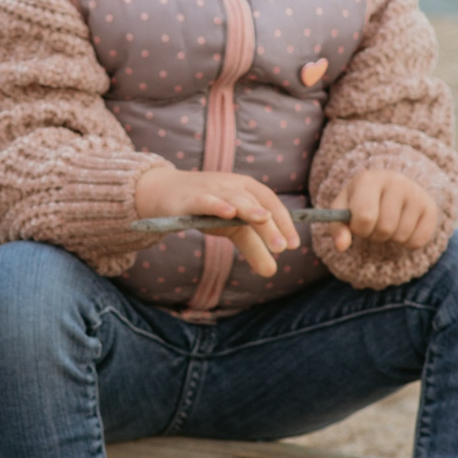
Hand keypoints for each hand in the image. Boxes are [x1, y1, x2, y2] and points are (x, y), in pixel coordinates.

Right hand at [134, 166, 297, 277]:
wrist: (164, 193)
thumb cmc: (206, 209)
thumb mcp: (232, 229)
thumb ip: (254, 248)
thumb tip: (273, 272)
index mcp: (246, 189)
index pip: (270, 201)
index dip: (283, 221)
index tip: (294, 244)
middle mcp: (231, 186)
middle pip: (255, 203)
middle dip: (270, 224)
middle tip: (281, 248)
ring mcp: (211, 190)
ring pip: (234, 199)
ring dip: (250, 210)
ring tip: (264, 220)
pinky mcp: (189, 200)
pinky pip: (205, 201)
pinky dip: (217, 205)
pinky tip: (228, 213)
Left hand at [328, 169, 439, 253]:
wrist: (392, 185)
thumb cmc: (362, 199)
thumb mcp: (344, 207)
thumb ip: (337, 226)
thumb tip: (341, 246)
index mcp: (369, 179)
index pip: (365, 217)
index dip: (359, 228)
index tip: (358, 223)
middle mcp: (396, 182)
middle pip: (384, 229)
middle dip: (375, 234)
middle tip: (375, 223)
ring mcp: (416, 194)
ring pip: (401, 236)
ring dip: (390, 238)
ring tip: (388, 223)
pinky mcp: (430, 208)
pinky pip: (417, 241)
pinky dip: (407, 242)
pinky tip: (403, 227)